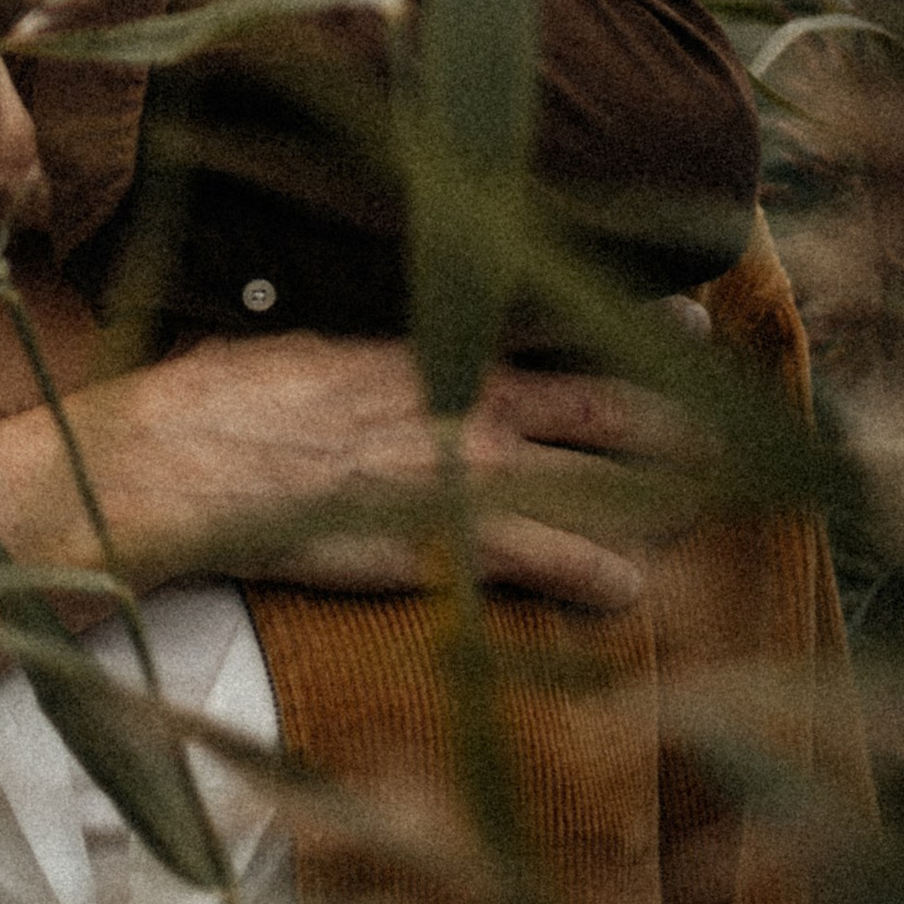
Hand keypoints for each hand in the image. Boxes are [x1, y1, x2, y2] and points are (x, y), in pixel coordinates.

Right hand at [0, 330, 704, 613]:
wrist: (180, 465)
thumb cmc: (223, 396)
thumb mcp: (301, 335)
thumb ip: (359, 331)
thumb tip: (366, 322)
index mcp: (430, 335)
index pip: (558, 311)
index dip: (631, 312)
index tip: (682, 311)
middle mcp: (467, 395)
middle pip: (608, 398)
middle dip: (674, 410)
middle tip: (722, 419)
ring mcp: (465, 472)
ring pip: (602, 478)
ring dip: (661, 494)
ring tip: (701, 504)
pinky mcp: (449, 544)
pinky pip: (555, 561)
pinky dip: (602, 577)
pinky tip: (628, 592)